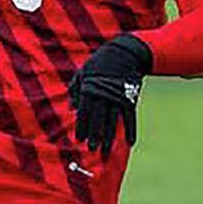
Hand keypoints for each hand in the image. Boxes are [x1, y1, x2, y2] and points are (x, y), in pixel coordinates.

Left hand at [68, 33, 151, 156]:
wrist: (124, 52)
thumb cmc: (99, 63)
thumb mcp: (82, 72)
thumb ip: (74, 89)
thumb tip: (70, 108)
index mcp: (89, 89)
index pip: (84, 112)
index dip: (82, 127)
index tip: (80, 140)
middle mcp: (103, 94)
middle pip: (98, 119)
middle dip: (94, 135)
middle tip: (92, 150)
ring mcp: (118, 96)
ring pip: (113, 121)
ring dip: (110, 137)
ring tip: (106, 150)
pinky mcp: (131, 97)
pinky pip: (131, 117)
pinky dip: (131, 130)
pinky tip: (130, 143)